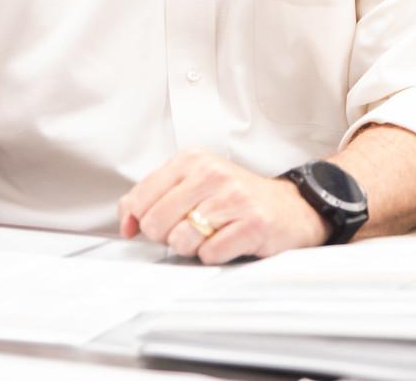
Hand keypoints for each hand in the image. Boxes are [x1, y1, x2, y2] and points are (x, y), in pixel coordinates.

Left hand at [119, 149, 325, 263]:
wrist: (289, 207)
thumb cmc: (236, 197)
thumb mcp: (193, 183)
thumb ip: (154, 197)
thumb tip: (126, 222)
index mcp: (192, 160)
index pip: (141, 198)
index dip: (137, 221)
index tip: (142, 228)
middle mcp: (212, 174)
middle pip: (157, 223)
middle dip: (167, 236)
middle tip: (188, 230)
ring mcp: (233, 197)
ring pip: (181, 240)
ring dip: (192, 247)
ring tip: (210, 234)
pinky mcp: (252, 223)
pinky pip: (210, 254)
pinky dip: (215, 255)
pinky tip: (228, 241)